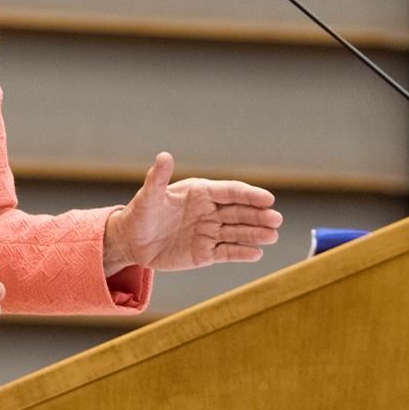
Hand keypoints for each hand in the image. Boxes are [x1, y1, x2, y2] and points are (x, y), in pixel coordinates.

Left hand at [104, 153, 281, 272]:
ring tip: (273, 236)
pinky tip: (257, 253)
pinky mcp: (206, 253)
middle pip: (240, 212)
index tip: (268, 198)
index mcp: (201, 193)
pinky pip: (227, 252)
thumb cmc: (141, 214)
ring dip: (256, 234)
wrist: (133, 242)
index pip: (230, 192)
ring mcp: (210, 232)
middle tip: (276, 219)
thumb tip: (164, 156)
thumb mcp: (148, 196)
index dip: (250, 195)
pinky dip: (242, 253)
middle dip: (259, 215)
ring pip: (237, 232)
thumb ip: (158, 178)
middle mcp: (210, 211)